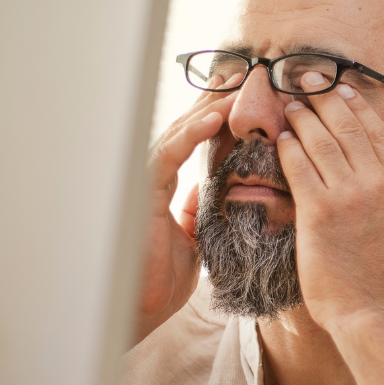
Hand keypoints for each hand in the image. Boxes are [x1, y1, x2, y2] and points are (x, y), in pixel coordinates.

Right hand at [136, 74, 240, 344]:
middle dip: (213, 100)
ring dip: (207, 108)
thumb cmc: (160, 279)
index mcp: (165, 186)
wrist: (140, 309)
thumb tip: (204, 189)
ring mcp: (145, 182)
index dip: (215, 116)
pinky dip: (190, 133)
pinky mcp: (141, 193)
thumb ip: (194, 211)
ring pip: (176, 133)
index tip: (243, 94)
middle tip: (243, 75)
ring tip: (235, 86)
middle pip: (184, 128)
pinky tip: (213, 116)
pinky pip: (167, 155)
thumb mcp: (191, 239)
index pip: (192, 141)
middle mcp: (153, 178)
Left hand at [277, 82, 383, 327]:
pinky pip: (300, 167)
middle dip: (326, 98)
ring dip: (303, 118)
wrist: (374, 313)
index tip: (343, 90)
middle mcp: (380, 184)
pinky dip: (289, 149)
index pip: (379, 134)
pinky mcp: (320, 212)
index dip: (358, 108)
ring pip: (323, 141)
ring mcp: (351, 196)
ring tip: (290, 104)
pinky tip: (280, 139)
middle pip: (349, 128)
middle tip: (309, 81)